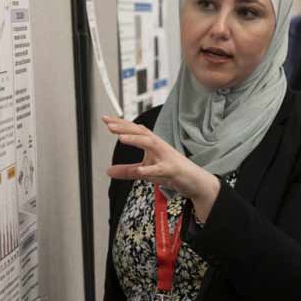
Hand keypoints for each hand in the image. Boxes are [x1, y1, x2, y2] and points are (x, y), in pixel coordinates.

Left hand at [102, 116, 220, 221]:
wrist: (194, 181)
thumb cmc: (172, 172)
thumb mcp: (146, 171)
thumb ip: (128, 170)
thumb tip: (109, 171)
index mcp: (153, 144)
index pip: (135, 130)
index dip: (121, 124)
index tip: (106, 119)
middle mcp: (159, 146)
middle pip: (141, 132)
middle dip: (125, 127)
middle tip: (110, 125)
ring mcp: (166, 157)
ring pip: (151, 144)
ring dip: (136, 140)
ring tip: (121, 138)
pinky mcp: (172, 170)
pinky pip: (160, 169)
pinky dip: (150, 169)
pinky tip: (140, 169)